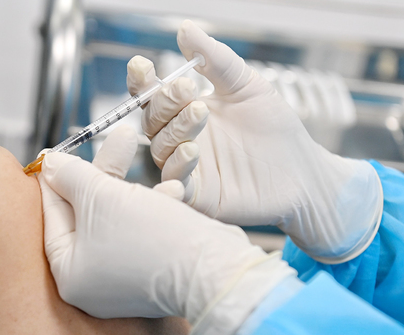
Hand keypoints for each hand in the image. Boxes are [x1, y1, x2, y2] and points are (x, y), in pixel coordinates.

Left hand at [37, 148, 295, 334]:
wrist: (214, 270)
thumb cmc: (149, 236)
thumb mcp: (100, 196)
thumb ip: (70, 176)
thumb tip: (49, 164)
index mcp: (70, 274)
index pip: (53, 217)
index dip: (57, 179)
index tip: (57, 152)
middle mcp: (94, 284)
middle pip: (88, 215)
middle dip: (105, 172)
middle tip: (116, 138)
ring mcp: (126, 280)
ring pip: (120, 218)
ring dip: (133, 186)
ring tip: (145, 152)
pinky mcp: (156, 273)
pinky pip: (145, 233)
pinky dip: (155, 209)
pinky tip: (174, 190)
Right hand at [127, 20, 382, 262]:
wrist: (303, 172)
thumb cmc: (275, 128)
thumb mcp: (246, 86)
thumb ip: (214, 60)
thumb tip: (184, 29)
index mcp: (185, 112)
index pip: (152, 96)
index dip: (142, 82)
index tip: (142, 65)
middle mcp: (178, 140)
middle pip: (151, 120)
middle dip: (164, 102)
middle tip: (188, 90)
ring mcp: (185, 168)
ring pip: (160, 148)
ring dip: (176, 129)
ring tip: (200, 114)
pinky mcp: (196, 195)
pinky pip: (175, 182)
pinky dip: (178, 166)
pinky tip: (193, 151)